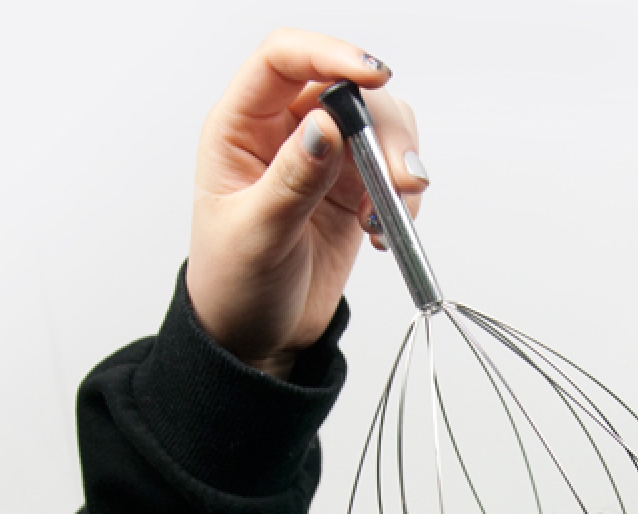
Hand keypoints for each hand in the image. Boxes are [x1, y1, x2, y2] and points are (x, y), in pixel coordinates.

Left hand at [185, 29, 428, 378]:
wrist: (256, 336)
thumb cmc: (235, 286)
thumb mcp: (256, 234)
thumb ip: (292, 179)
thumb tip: (325, 127)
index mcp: (240, 129)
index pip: (283, 60)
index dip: (329, 54)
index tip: (372, 76)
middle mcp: (283, 135)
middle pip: (346, 92)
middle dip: (382, 128)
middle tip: (398, 178)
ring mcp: (322, 162)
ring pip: (377, 128)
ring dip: (399, 161)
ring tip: (395, 210)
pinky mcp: (351, 192)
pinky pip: (390, 172)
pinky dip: (402, 197)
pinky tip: (382, 231)